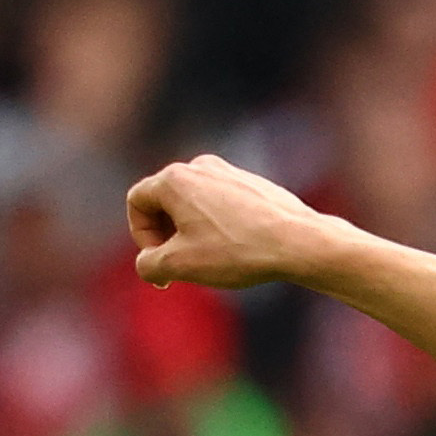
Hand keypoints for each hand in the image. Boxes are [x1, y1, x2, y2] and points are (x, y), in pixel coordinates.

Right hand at [127, 153, 340, 290]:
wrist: (298, 243)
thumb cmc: (236, 251)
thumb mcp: (179, 265)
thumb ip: (147, 264)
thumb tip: (147, 263)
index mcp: (174, 179)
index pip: (137, 202)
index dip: (141, 237)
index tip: (162, 264)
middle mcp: (199, 166)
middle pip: (164, 200)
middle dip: (165, 236)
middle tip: (180, 268)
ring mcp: (228, 172)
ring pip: (193, 203)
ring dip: (190, 233)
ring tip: (210, 261)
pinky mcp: (252, 184)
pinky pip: (220, 204)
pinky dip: (216, 226)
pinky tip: (236, 251)